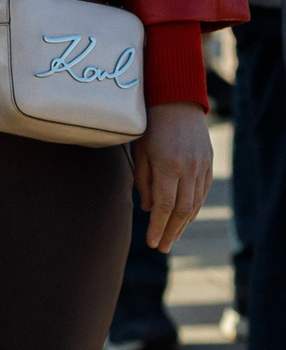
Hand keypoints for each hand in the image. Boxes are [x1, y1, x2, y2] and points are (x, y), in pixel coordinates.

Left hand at [135, 102, 212, 251]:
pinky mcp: (209, 164)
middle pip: (182, 210)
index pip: (165, 206)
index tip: (151, 242)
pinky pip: (203, 192)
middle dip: (171, 232)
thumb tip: (149, 209)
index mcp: (168, 166)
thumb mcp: (140, 152)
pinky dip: (194, 208)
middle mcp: (188, 169)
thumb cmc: (149, 126)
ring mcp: (202, 167)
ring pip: (195, 203)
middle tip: (161, 247)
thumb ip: (144, 181)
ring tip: (172, 238)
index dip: (158, 227)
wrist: (176, 102)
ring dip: (183, 224)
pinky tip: (185, 219)